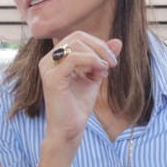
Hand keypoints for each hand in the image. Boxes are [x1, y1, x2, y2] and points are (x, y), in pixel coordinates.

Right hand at [38, 32, 120, 152]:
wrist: (70, 129)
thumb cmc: (79, 104)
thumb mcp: (96, 76)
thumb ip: (104, 58)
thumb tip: (118, 41)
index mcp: (56, 57)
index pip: (78, 36)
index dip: (98, 43)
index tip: (111, 60)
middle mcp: (48, 59)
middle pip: (77, 37)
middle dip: (100, 47)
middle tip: (113, 63)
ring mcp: (48, 68)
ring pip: (75, 45)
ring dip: (97, 54)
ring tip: (105, 70)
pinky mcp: (52, 78)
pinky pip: (72, 59)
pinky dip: (91, 61)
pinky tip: (99, 73)